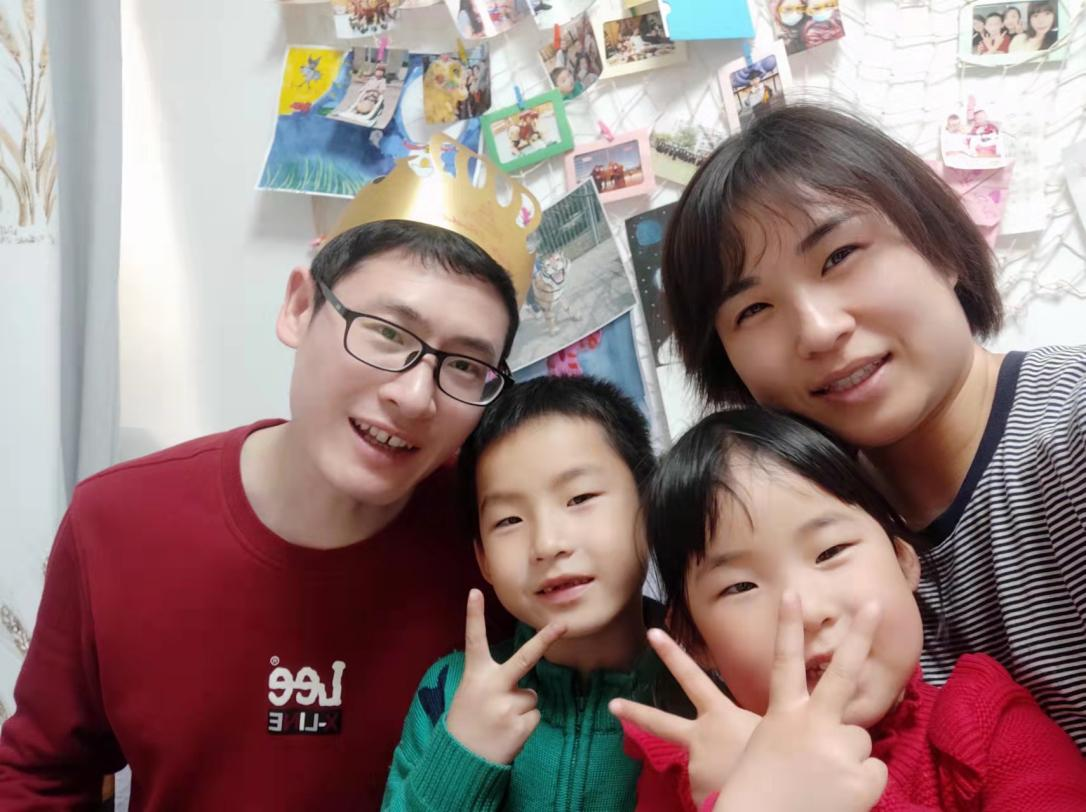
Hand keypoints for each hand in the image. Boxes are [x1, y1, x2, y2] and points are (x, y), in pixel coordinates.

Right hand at [445, 589, 565, 763]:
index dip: (474, 615)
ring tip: (501, 722)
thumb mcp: (470, 695)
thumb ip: (495, 682)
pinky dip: (525, 724)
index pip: (474, 640)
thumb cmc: (467, 722)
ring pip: (531, 696)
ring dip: (521, 708)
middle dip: (545, 639)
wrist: (462, 762)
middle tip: (562, 625)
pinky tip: (508, 733)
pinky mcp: (521, 726)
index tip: (475, 592)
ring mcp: (508, 706)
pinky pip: (535, 715)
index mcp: (476, 676)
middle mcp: (493, 686)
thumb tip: (527, 685)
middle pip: (524, 658)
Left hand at [609, 629, 759, 805]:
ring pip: (701, 765)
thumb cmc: (780, 759)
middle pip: (660, 722)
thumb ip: (753, 725)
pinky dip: (722, 791)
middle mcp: (700, 738)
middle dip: (635, 712)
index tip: (652, 633)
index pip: (692, 677)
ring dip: (718, 772)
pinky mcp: (696, 792)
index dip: (672, 655)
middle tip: (612, 704)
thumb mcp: (769, 729)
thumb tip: (754, 727)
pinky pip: (710, 789)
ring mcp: (694, 765)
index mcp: (720, 716)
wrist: (770, 796)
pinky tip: (738, 791)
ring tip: (743, 777)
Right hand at [714, 593, 886, 811]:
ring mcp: (839, 751)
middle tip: (873, 604)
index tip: (792, 593)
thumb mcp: (769, 751)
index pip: (784, 662)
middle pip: (843, 673)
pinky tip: (838, 801)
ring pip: (861, 740)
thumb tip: (837, 734)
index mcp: (782, 716)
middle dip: (860, 636)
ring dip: (850, 760)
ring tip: (824, 785)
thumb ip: (799, 732)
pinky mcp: (861, 781)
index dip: (789, 626)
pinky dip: (862, 788)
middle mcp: (813, 725)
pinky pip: (874, 774)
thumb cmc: (758, 795)